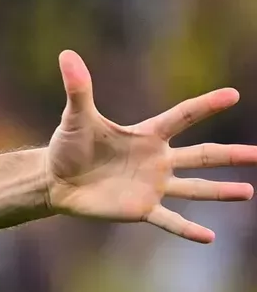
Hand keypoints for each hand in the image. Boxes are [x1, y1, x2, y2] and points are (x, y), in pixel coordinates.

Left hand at [45, 50, 256, 241]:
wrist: (54, 181)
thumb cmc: (68, 146)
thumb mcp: (75, 117)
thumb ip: (78, 88)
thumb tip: (66, 54)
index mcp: (147, 135)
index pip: (183, 117)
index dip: (206, 106)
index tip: (233, 94)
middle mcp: (158, 160)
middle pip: (202, 155)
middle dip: (232, 155)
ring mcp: (152, 185)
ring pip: (195, 188)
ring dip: (221, 191)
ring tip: (248, 192)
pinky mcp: (141, 209)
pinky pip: (170, 220)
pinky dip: (188, 229)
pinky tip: (210, 237)